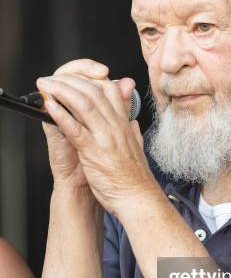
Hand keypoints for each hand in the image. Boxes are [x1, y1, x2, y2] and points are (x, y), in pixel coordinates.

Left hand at [38, 60, 133, 193]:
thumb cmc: (135, 179)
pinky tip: (49, 106)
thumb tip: (132, 122)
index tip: (75, 79)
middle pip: (93, 91)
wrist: (138, 199)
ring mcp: (105, 137)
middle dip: (70, 80)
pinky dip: (60, 114)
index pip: (110, 90)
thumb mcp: (136, 148)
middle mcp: (115, 127)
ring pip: (83, 103)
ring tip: (46, 86)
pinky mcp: (93, 152)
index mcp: (124, 125)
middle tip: (52, 78)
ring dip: (61, 91)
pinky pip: (75, 128)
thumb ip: (133, 132)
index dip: (91, 79)